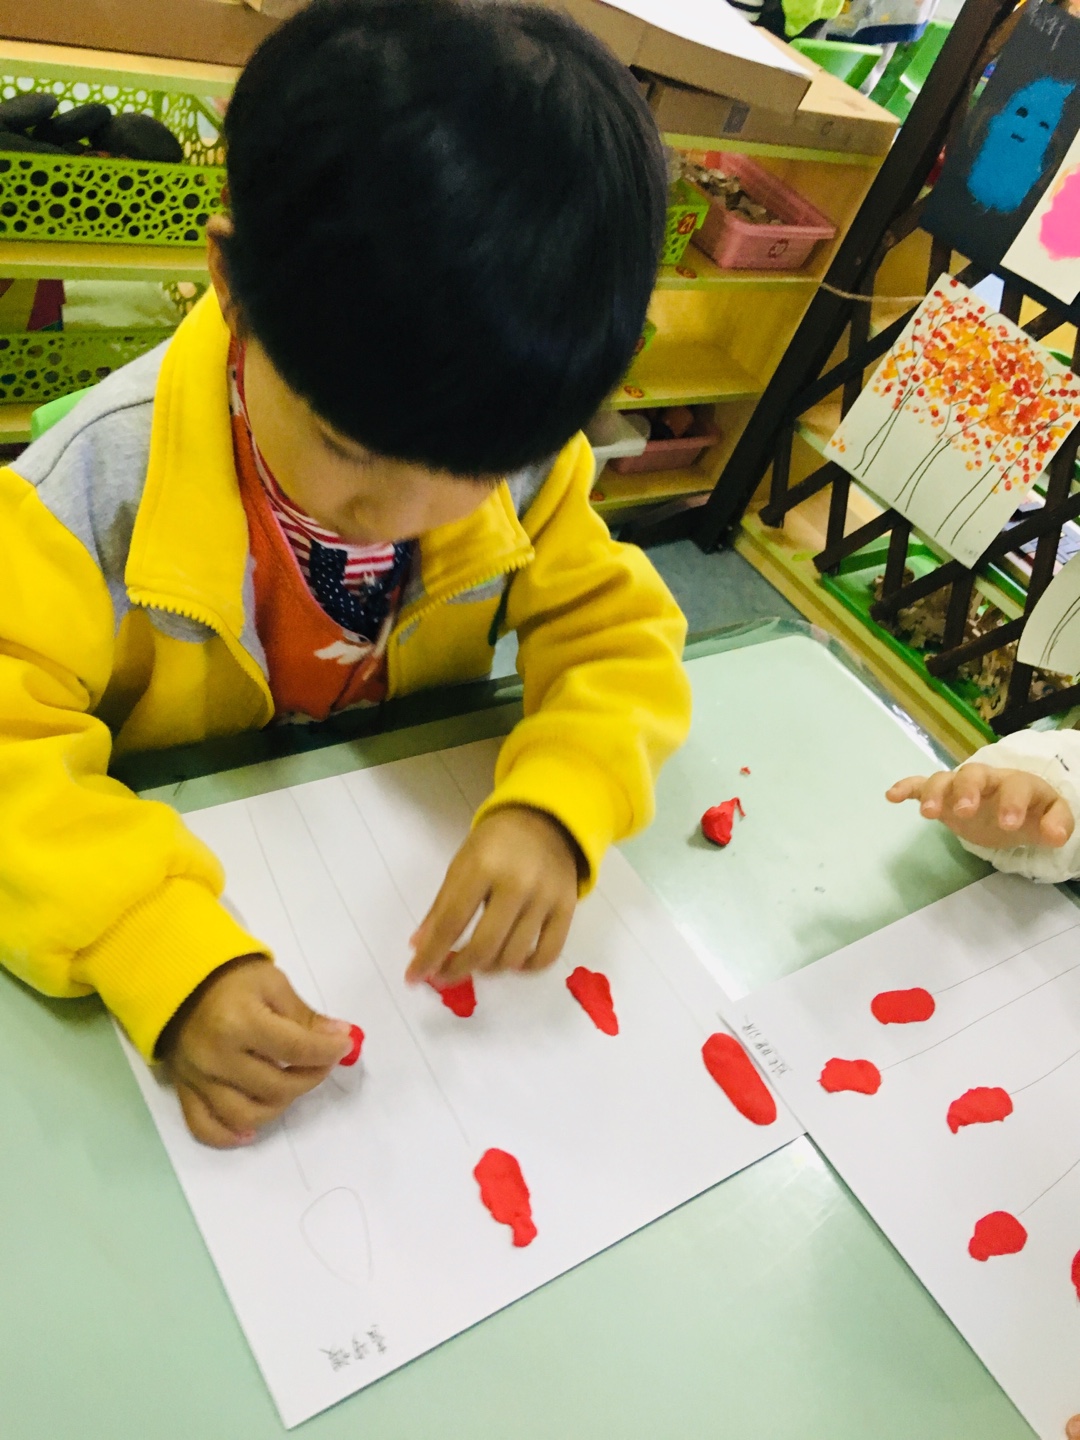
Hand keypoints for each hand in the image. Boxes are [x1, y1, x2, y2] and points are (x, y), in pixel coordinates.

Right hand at [158, 956, 355, 1147]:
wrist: (177, 981)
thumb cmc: (230, 976)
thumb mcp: (272, 984)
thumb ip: (304, 1016)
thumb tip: (339, 1037)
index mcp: (240, 1023)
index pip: (295, 1050)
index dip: (326, 1051)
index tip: (344, 1045)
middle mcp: (217, 1057)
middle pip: (275, 1087)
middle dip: (310, 1077)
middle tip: (322, 1062)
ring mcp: (198, 1078)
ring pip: (246, 1114)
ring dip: (279, 1106)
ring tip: (292, 1085)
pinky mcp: (183, 1089)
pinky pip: (204, 1126)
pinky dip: (228, 1135)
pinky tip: (250, 1130)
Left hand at [406, 806, 580, 985]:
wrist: (547, 821)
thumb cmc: (496, 843)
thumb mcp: (461, 864)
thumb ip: (441, 906)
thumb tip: (419, 948)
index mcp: (483, 865)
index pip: (452, 922)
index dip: (430, 955)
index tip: (414, 976)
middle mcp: (517, 884)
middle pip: (484, 946)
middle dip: (457, 969)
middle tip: (443, 975)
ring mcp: (546, 898)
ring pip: (513, 956)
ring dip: (487, 969)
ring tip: (476, 962)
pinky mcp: (568, 909)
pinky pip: (547, 955)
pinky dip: (525, 968)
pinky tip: (510, 962)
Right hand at [887, 764, 1073, 849]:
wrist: (1010, 811)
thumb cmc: (1029, 813)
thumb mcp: (1050, 819)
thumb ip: (1057, 824)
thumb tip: (1056, 835)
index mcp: (1016, 783)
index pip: (1015, 786)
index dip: (1012, 802)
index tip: (1008, 825)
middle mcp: (986, 779)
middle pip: (974, 774)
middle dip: (967, 791)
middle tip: (964, 812)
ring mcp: (961, 786)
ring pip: (945, 779)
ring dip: (935, 793)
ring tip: (927, 815)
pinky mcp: (942, 795)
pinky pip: (921, 785)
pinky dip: (906, 787)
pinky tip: (891, 796)